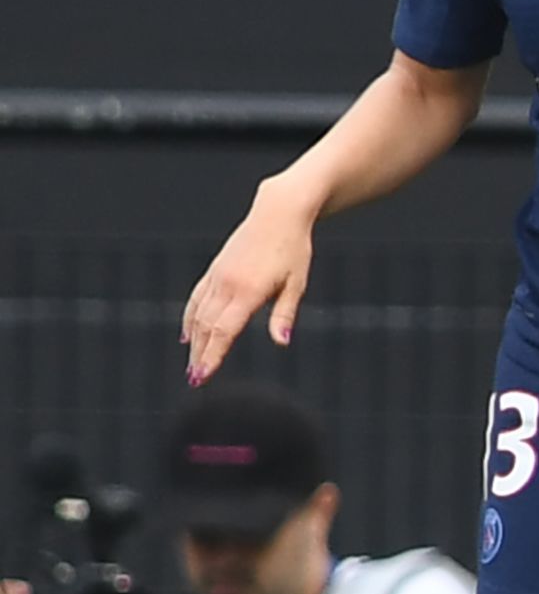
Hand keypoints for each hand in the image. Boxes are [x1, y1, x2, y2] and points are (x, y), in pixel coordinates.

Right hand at [183, 194, 321, 383]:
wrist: (277, 214)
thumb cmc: (294, 249)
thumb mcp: (297, 283)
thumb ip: (284, 314)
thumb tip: (282, 342)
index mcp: (248, 291)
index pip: (225, 330)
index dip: (213, 355)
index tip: (204, 375)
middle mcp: (227, 284)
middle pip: (207, 327)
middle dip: (200, 354)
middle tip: (195, 380)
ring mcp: (217, 276)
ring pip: (198, 315)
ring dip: (193, 341)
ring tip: (192, 365)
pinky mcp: (215, 270)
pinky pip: (196, 299)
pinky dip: (189, 319)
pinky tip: (187, 335)